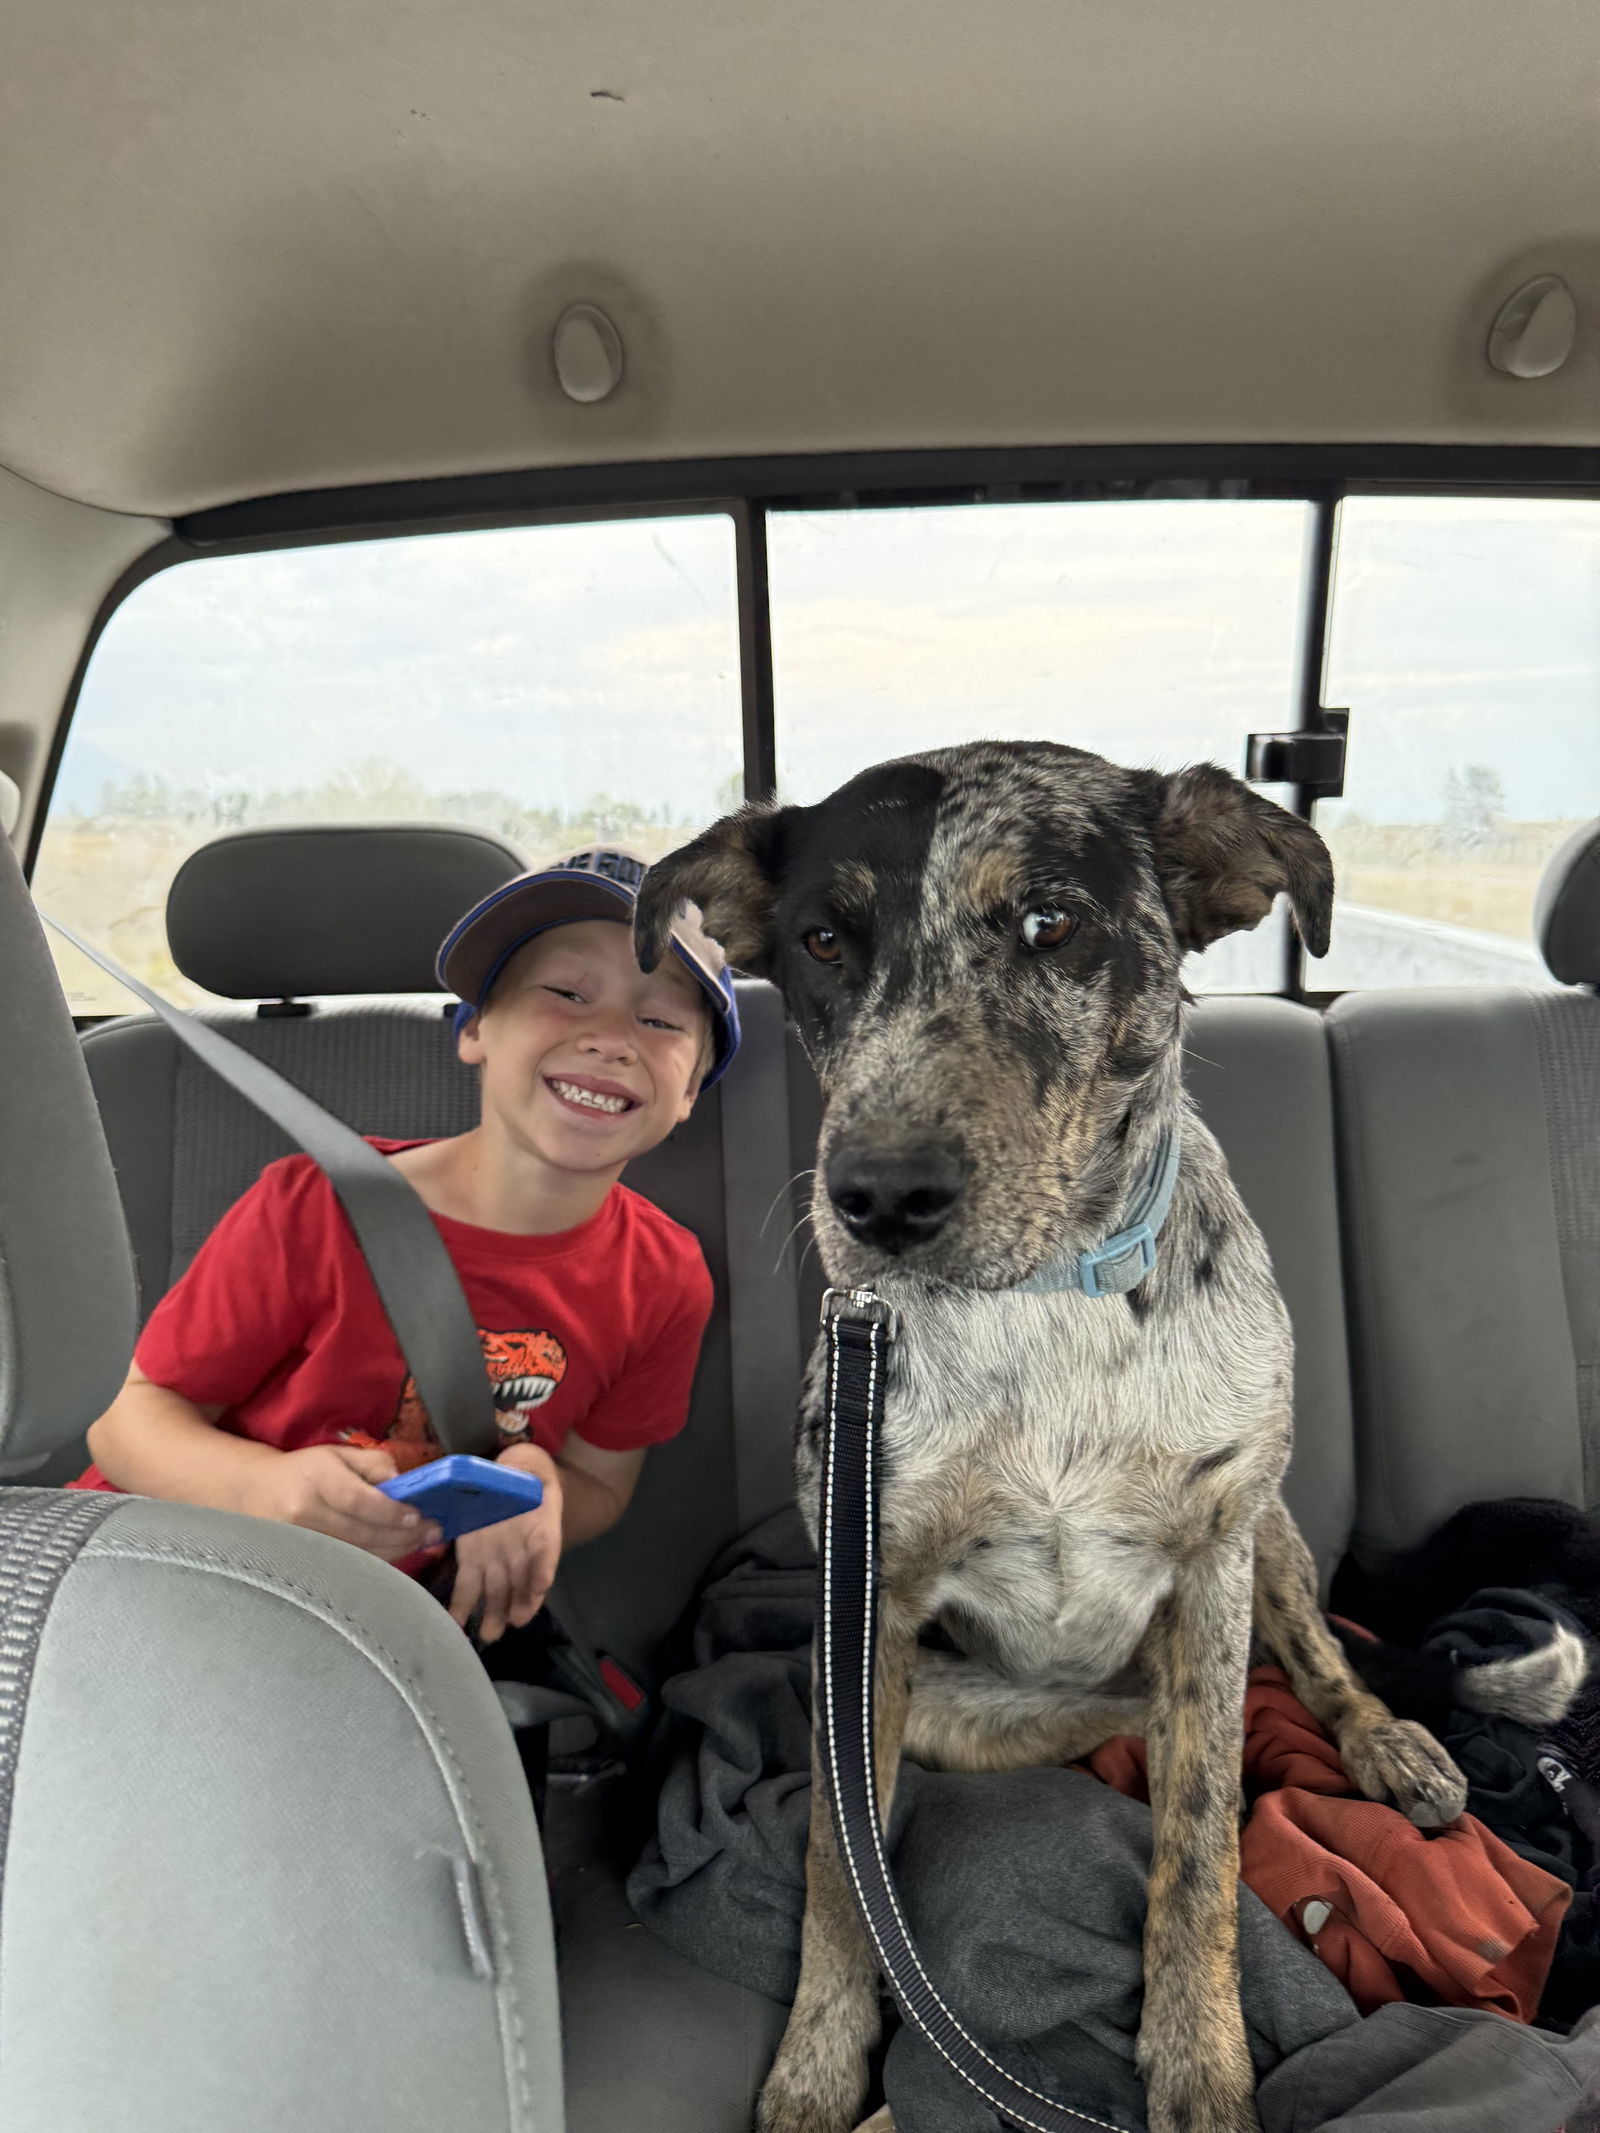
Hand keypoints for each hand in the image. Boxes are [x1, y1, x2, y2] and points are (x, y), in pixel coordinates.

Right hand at [240, 1443, 442, 1561]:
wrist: (255, 1492)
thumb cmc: (305, 1471)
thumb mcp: (339, 1454)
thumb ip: (374, 1464)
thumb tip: (403, 1483)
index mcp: (318, 1480)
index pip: (359, 1501)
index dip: (391, 1512)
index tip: (418, 1516)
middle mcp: (306, 1513)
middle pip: (362, 1533)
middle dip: (404, 1535)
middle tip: (434, 1532)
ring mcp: (301, 1542)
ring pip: (357, 1554)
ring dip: (396, 1550)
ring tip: (423, 1542)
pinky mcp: (301, 1561)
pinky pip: (347, 1564)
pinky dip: (377, 1560)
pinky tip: (397, 1552)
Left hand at [449, 1444, 563, 1642]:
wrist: (509, 1477)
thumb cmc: (525, 1477)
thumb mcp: (533, 1470)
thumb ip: (528, 1473)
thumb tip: (523, 1468)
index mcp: (538, 1533)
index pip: (543, 1558)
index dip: (541, 1575)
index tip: (539, 1590)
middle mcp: (518, 1551)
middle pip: (517, 1585)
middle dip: (511, 1608)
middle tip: (505, 1627)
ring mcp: (495, 1557)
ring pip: (496, 1591)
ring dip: (493, 1613)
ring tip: (487, 1634)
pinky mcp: (470, 1556)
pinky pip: (467, 1582)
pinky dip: (464, 1601)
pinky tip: (457, 1617)